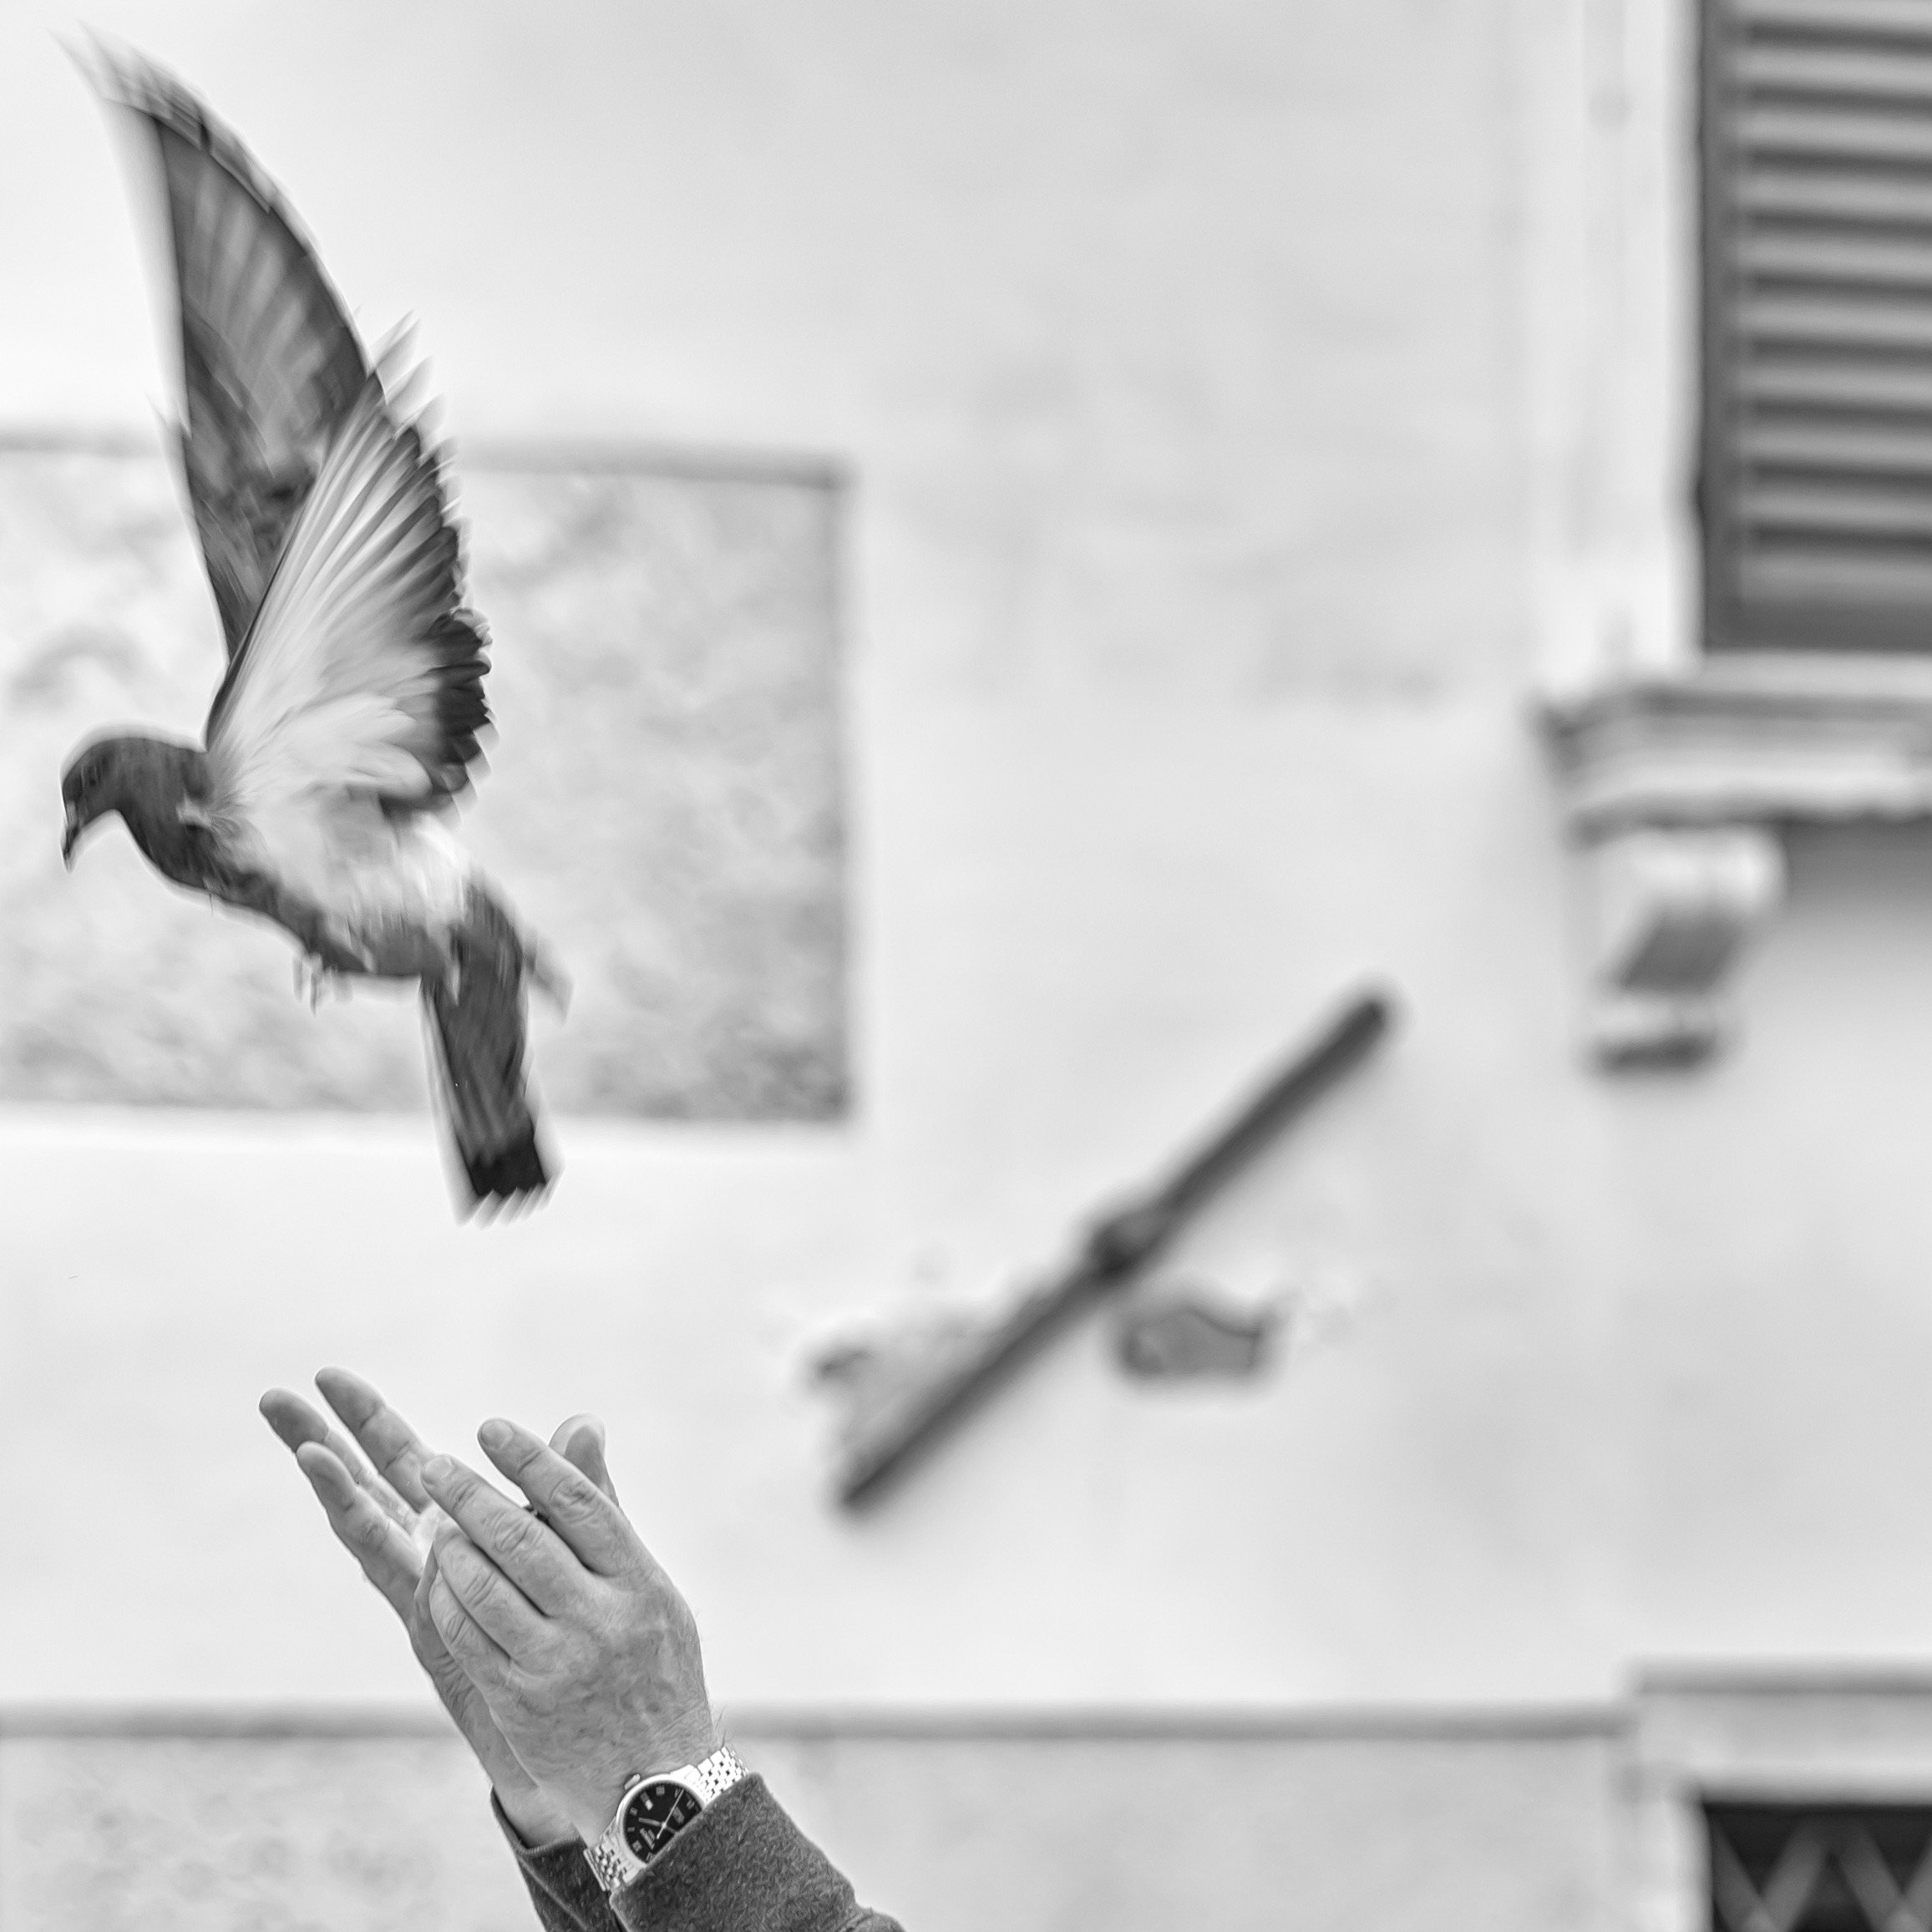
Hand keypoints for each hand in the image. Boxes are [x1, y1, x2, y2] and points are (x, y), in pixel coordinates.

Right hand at [259, 1369, 616, 1844]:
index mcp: (453, 1525)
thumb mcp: (581, 1542)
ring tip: (306, 1447)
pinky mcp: (437, 1632)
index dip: (367, 1418)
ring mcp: (423, 1594)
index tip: (327, 1374)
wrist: (575, 1721)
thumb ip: (576, 1486)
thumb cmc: (573, 1624)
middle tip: (274, 1396)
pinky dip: (379, 1546)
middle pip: (365, 1487)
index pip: (402, 1459)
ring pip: (369, 1532)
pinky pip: (403, 1581)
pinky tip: (356, 1510)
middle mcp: (425, 1555)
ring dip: (337, 1490)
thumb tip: (584, 1419)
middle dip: (321, 1442)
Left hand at [419, 1419, 716, 1843]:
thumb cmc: (653, 1668)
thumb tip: (578, 1423)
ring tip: (434, 1520)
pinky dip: (446, 1601)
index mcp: (639, 1583)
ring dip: (450, 1548)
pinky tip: (439, 1579)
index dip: (531, 1460)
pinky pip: (467, 1639)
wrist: (656, 1785)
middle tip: (435, 1465)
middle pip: (522, 1541)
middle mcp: (599, 1621)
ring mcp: (556, 1665)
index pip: (579, 1504)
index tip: (491, 1428)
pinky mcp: (519, 1703)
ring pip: (485, 1589)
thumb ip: (603, 1511)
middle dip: (471, 1496)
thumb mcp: (650, 1589)